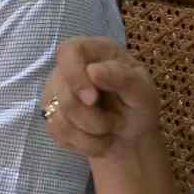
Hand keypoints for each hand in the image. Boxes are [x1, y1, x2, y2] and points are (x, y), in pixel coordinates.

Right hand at [41, 37, 162, 162]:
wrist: (132, 137)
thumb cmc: (139, 108)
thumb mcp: (143, 92)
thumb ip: (122, 78)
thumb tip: (93, 70)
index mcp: (95, 51)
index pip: (69, 51)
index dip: (75, 76)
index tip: (92, 99)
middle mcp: (70, 67)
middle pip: (63, 90)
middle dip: (92, 116)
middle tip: (116, 121)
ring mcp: (56, 90)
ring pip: (58, 115)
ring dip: (90, 131)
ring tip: (109, 128)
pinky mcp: (50, 114)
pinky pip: (56, 131)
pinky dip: (82, 142)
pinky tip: (96, 138)